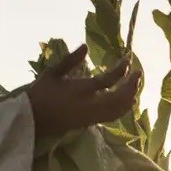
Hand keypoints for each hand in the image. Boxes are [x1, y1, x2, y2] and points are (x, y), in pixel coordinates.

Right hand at [25, 44, 140, 136]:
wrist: (32, 119)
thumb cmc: (41, 93)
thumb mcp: (52, 73)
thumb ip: (70, 60)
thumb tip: (86, 46)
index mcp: (78, 90)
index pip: (105, 81)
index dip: (120, 71)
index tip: (127, 60)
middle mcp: (87, 105)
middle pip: (117, 98)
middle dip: (131, 86)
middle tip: (139, 73)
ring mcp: (90, 116)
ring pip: (117, 110)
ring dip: (130, 96)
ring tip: (135, 84)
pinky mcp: (90, 123)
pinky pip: (112, 117)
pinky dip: (123, 108)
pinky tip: (128, 99)